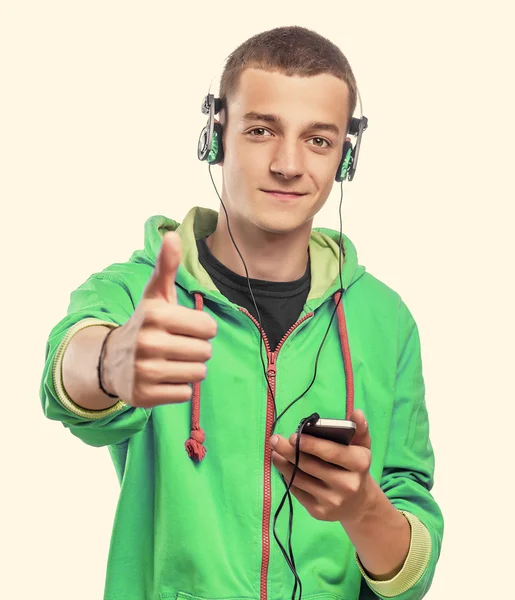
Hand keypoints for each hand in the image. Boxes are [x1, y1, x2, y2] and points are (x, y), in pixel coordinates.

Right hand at [102, 231, 217, 406]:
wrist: (111, 360)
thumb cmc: (145, 324)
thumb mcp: (155, 295)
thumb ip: (167, 267)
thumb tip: (172, 234)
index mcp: (156, 315)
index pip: (209, 328)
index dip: (202, 329)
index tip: (184, 328)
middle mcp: (148, 342)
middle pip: (206, 352)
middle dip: (197, 349)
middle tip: (176, 346)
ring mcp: (144, 371)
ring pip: (198, 374)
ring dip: (190, 368)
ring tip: (170, 361)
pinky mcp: (144, 396)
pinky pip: (185, 393)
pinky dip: (179, 387)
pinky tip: (162, 378)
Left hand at [270, 410, 374, 524]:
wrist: (359, 503)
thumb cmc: (355, 467)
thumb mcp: (362, 447)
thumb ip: (359, 428)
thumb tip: (356, 412)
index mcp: (359, 464)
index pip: (332, 453)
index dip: (311, 444)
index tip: (293, 435)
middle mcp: (347, 485)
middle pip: (311, 465)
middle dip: (289, 451)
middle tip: (274, 439)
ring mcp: (333, 501)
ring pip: (300, 479)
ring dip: (283, 464)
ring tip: (274, 451)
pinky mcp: (319, 512)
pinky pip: (297, 492)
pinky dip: (287, 477)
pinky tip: (281, 466)